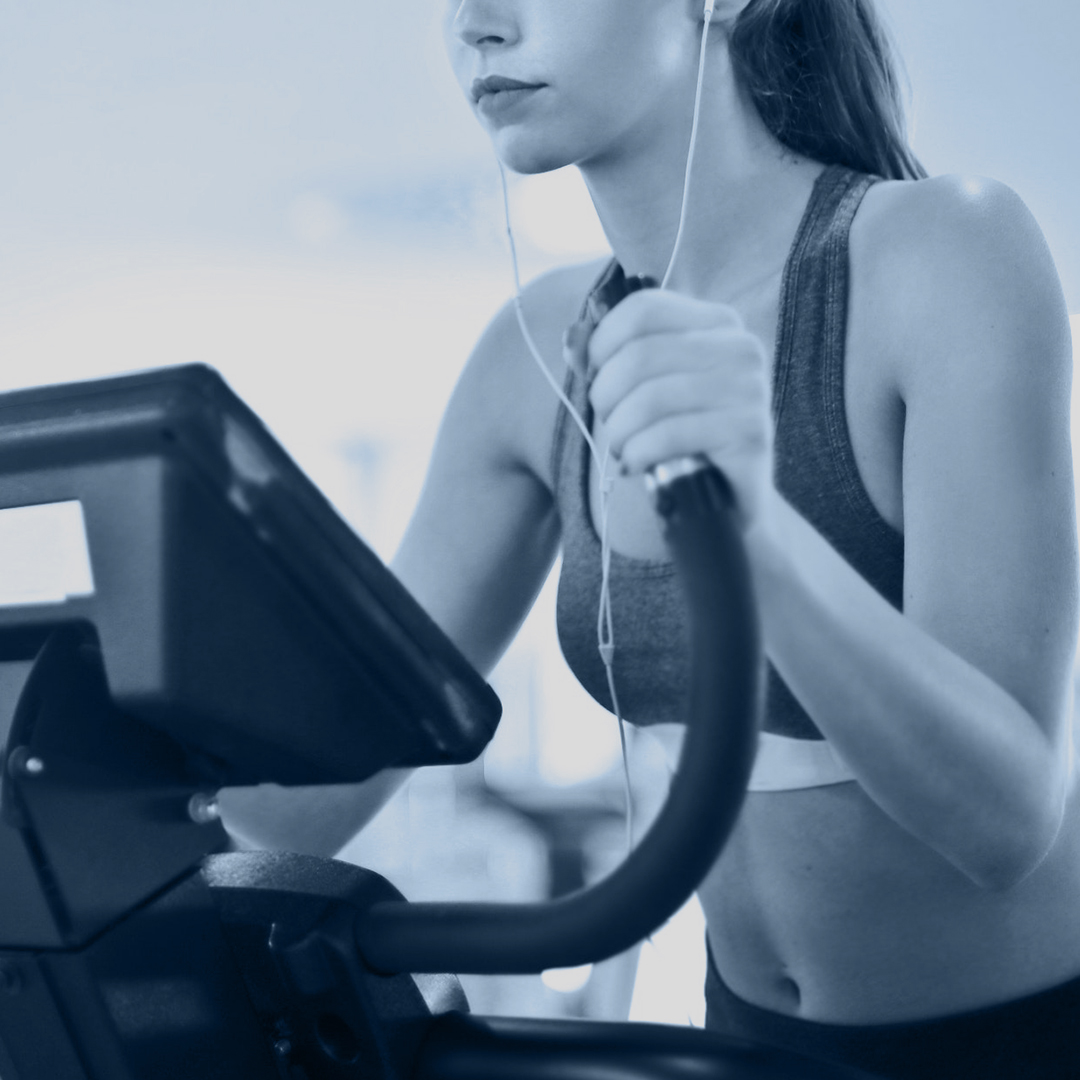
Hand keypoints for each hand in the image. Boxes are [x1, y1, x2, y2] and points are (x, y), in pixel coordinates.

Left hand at [586, 288, 773, 529]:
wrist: (727, 497)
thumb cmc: (679, 436)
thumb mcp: (645, 388)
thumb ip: (609, 358)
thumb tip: (572, 340)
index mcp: (716, 323)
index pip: (643, 309)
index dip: (602, 342)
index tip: (593, 375)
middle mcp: (740, 348)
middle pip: (640, 354)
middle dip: (606, 394)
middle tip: (608, 421)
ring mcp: (749, 389)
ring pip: (650, 397)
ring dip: (619, 430)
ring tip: (620, 448)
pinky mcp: (749, 432)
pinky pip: (668, 435)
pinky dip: (638, 452)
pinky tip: (635, 464)